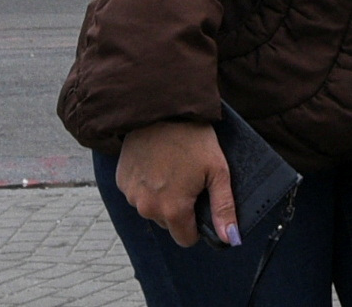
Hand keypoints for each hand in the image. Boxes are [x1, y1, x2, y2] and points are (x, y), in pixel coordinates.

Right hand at [115, 121, 236, 247]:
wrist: (161, 111)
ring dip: (163, 196)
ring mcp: (131, 195)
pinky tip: (158, 163)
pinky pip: (138, 193)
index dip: (198, 226)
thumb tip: (230, 239)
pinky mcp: (121, 181)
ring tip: (174, 167)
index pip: (185, 239)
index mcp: (172, 210)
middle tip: (190, 179)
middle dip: (180, 208)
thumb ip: (223, 208)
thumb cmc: (194, 139)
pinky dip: (148, 184)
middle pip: (169, 223)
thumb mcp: (218, 172)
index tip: (202, 204)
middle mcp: (146, 208)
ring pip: (152, 208)